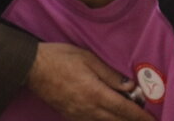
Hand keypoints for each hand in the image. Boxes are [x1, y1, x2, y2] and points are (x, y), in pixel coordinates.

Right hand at [28, 43, 152, 120]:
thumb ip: (110, 74)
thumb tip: (129, 86)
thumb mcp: (88, 58)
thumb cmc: (60, 58)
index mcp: (96, 93)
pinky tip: (107, 117)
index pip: (124, 109)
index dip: (141, 117)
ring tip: (128, 119)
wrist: (32, 68)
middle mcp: (88, 109)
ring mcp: (78, 114)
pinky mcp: (70, 115)